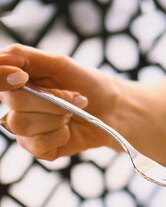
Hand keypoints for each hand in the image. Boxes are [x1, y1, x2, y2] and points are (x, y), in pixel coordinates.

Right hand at [0, 44, 121, 159]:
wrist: (112, 111)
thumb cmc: (87, 84)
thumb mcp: (58, 63)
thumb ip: (26, 57)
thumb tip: (3, 58)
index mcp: (16, 81)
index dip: (3, 78)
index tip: (24, 77)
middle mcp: (15, 106)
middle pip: (14, 102)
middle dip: (50, 99)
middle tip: (72, 96)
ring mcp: (25, 130)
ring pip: (23, 124)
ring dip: (55, 117)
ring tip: (70, 113)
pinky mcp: (38, 149)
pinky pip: (37, 144)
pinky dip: (59, 135)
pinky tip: (68, 130)